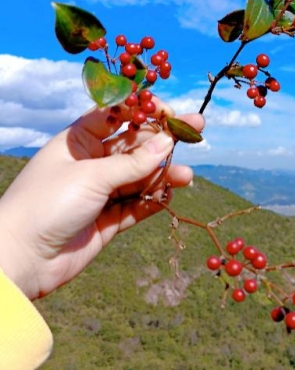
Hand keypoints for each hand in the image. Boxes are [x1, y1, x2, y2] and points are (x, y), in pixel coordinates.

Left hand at [0, 98, 203, 299]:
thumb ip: (133, 162)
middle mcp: (92, 162)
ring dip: (163, 174)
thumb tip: (167, 142)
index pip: (117, 115)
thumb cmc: (47, 203)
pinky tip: (170, 195)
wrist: (21, 259)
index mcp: (79, 140)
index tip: (170, 112)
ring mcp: (101, 191)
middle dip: (164, 140)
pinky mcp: (109, 218)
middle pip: (135, 145)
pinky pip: (138, 204)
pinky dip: (154, 199)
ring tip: (186, 176)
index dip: (144, 110)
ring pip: (140, 176)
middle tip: (197, 131)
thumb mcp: (91, 175)